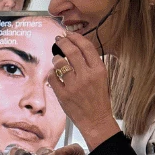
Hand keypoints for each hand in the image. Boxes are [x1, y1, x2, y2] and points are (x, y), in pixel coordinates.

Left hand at [48, 32, 119, 149]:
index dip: (76, 37)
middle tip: (58, 39)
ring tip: (57, 58)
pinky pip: (52, 78)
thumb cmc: (99, 99)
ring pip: (60, 63)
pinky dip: (51, 73)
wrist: (96, 120)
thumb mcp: (102, 78)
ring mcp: (74, 86)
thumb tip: (76, 48)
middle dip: (63, 42)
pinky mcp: (63, 95)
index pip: (86, 47)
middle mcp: (87, 76)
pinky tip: (53, 74)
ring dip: (56, 58)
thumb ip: (91, 64)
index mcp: (99, 70)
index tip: (69, 34)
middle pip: (72, 51)